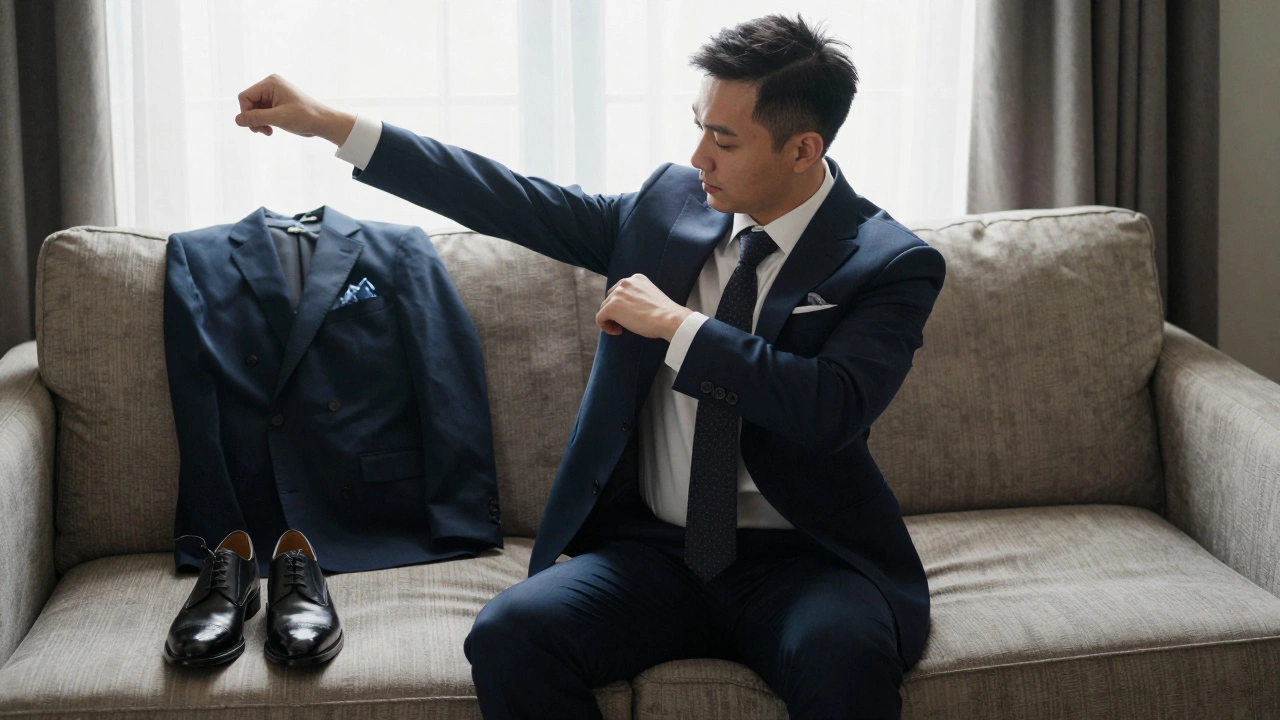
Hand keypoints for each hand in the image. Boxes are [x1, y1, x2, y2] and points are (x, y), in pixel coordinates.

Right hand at [234, 74, 354, 145]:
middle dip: (254, 119)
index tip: (256, 127)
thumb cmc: (305, 117)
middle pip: (249, 103)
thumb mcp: (278, 119)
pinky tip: (272, 129)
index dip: (246, 113)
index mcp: (270, 83)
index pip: (245, 97)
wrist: (324, 122)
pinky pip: (262, 112)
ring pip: (255, 109)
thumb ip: (256, 118)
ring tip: (269, 131)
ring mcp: (274, 94)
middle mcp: (271, 85)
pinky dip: (265, 122)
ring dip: (259, 122)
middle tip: (263, 132)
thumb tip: (237, 120)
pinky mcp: (277, 103)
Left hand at [596, 274, 691, 340]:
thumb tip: (627, 309)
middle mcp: (625, 282)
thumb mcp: (651, 297)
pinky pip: (600, 318)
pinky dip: (606, 327)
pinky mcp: (611, 306)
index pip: (620, 290)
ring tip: (622, 329)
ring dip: (611, 320)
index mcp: (636, 278)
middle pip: (610, 298)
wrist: (668, 319)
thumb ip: (638, 297)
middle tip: (625, 324)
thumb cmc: (664, 314)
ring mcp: (617, 294)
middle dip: (615, 312)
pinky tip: (618, 332)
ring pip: (604, 308)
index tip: (630, 315)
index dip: (622, 305)